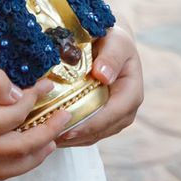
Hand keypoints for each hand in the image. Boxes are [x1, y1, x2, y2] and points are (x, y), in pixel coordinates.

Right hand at [0, 53, 67, 180]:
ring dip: (34, 157)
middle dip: (47, 132)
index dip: (35, 98)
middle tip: (66, 115)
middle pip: (20, 148)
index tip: (48, 83)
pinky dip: (12, 167)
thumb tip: (18, 93)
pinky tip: (20, 154)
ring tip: (52, 142)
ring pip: (8, 169)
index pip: (15, 114)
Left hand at [55, 25, 143, 149]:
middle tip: (51, 137)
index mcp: (133, 92)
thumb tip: (103, 76)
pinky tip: (53, 134)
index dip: (92, 124)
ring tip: (48, 138)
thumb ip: (111, 56)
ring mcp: (115, 117)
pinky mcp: (103, 119)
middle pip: (103, 129)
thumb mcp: (115, 41)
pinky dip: (71, 136)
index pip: (114, 113)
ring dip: (72, 139)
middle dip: (78, 135)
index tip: (69, 128)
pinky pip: (88, 133)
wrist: (110, 44)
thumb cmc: (113, 40)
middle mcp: (127, 109)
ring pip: (94, 135)